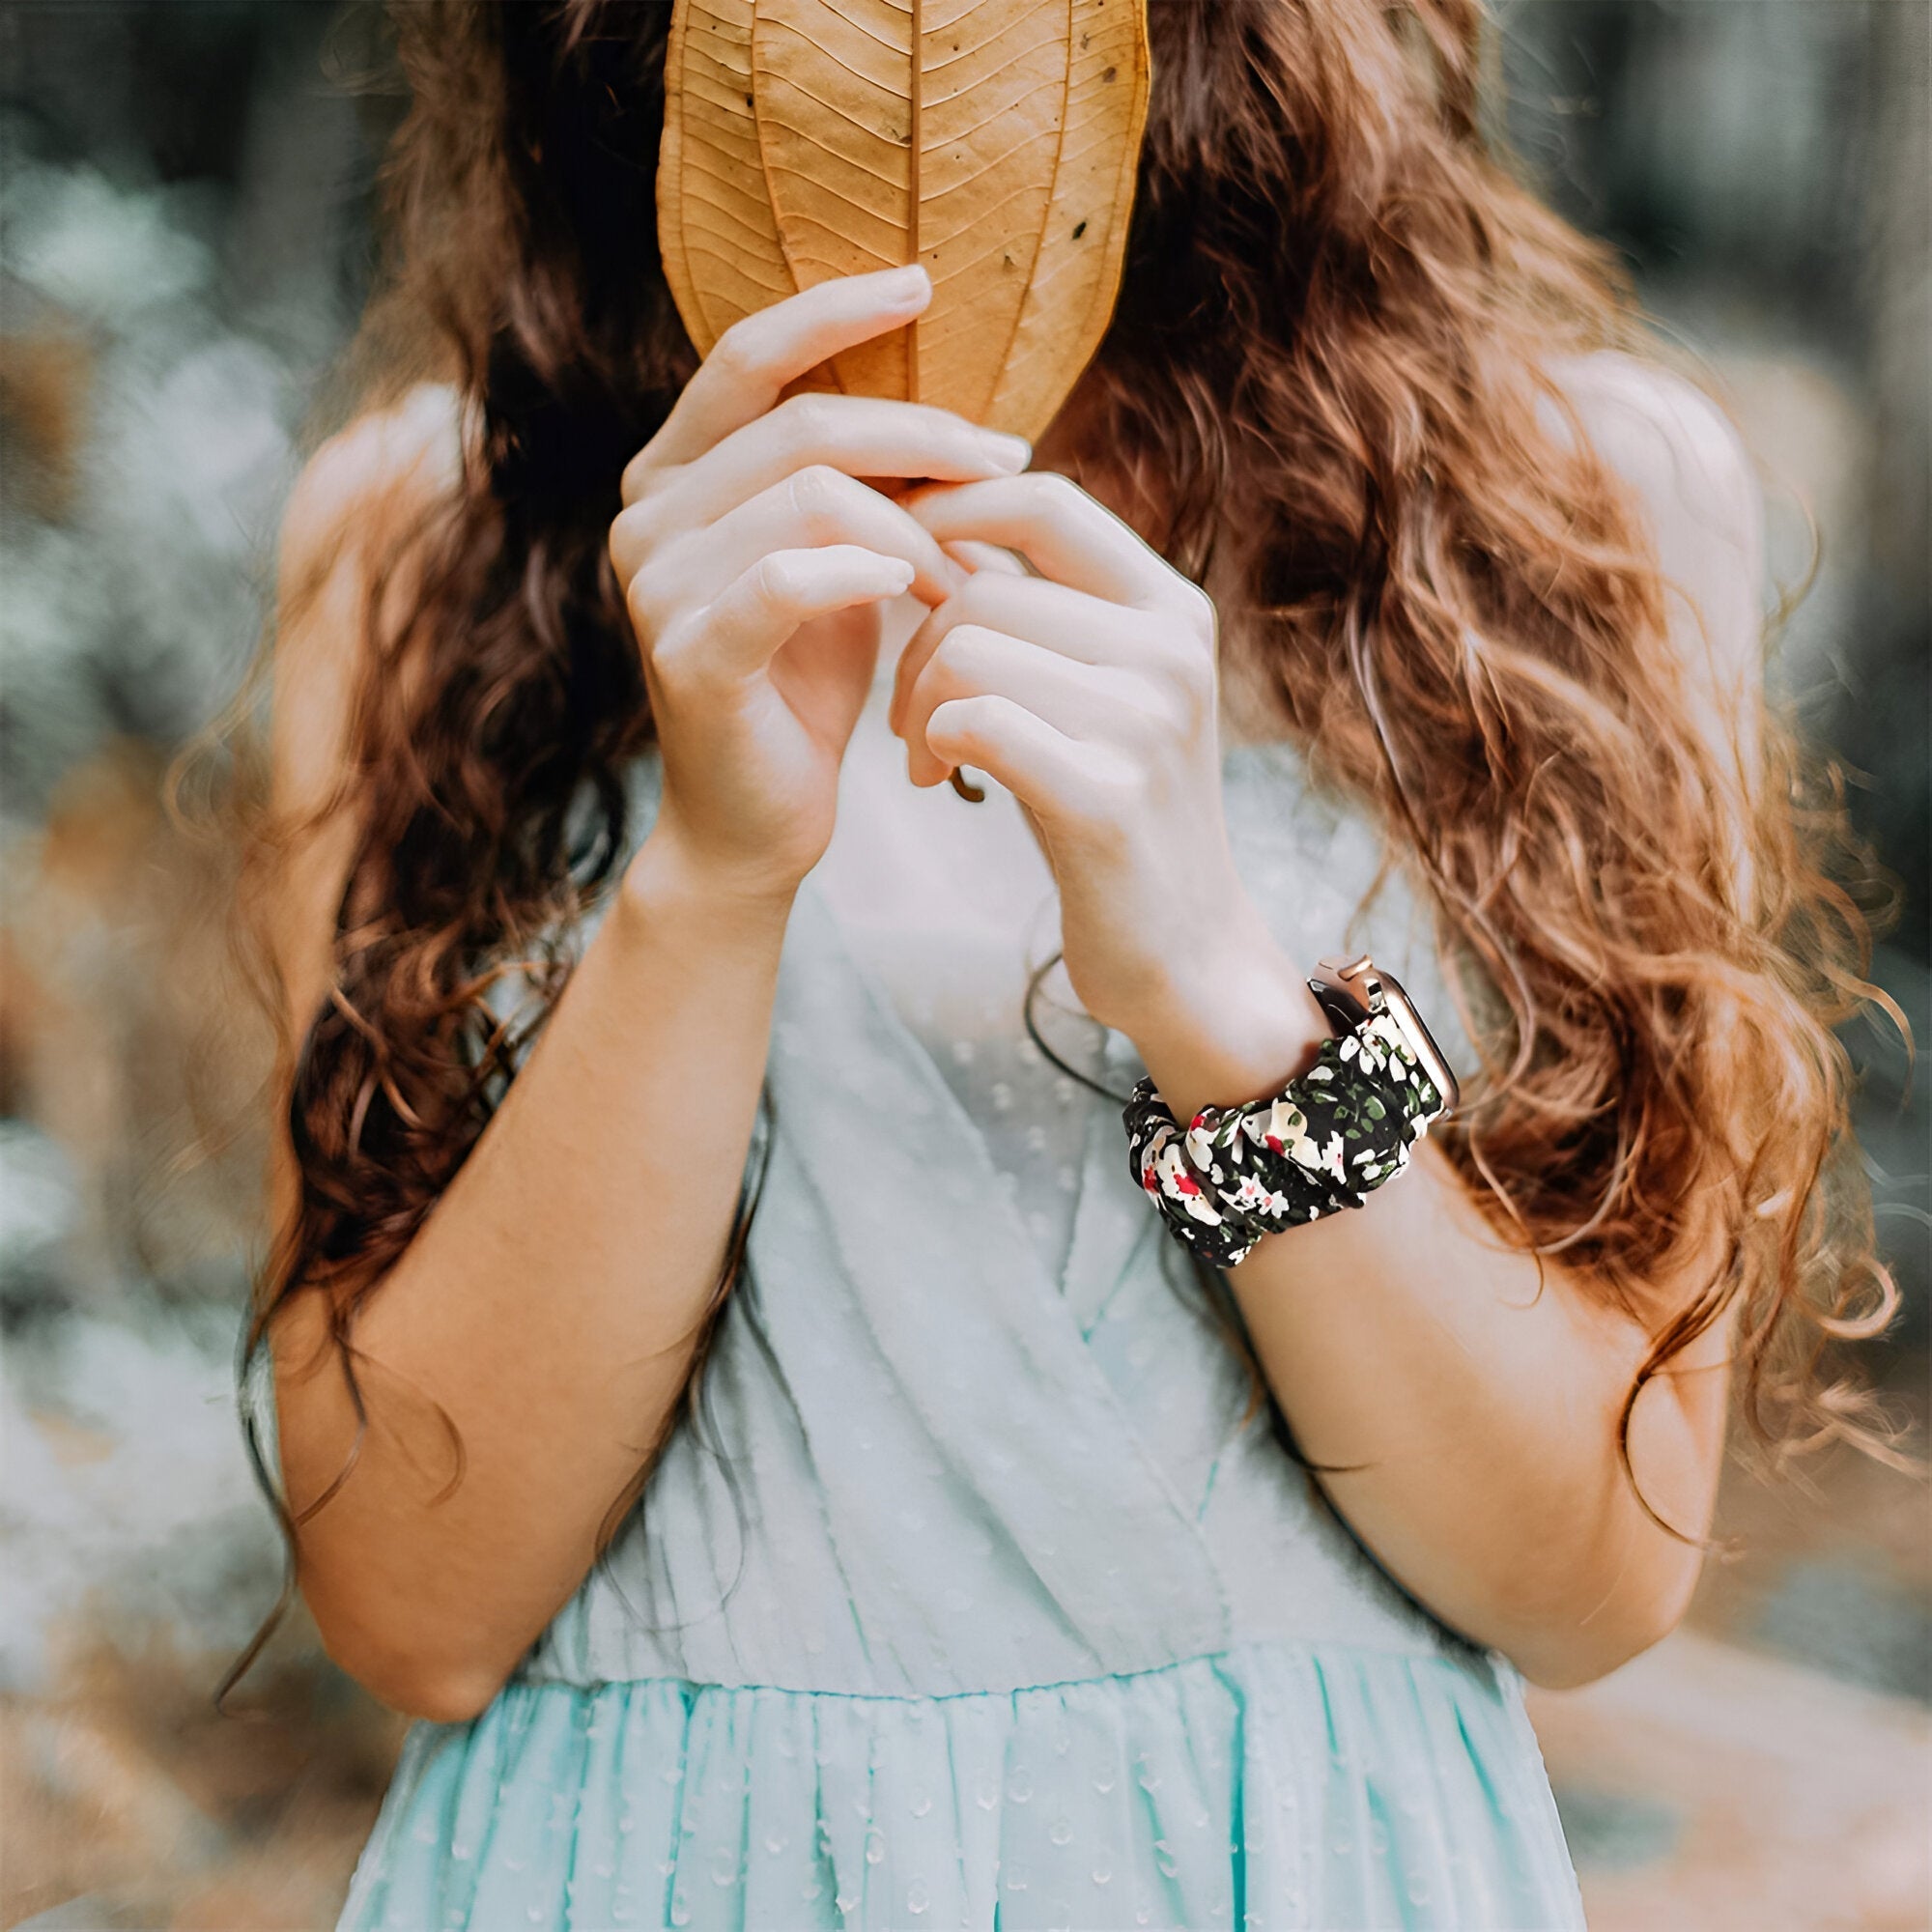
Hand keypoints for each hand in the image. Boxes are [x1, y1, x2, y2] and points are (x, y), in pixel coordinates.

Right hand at [608, 266, 1032, 898]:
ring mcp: (656, 584)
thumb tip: (970, 417)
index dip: (835, 309)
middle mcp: (646, 513)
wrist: (758, 819)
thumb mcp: (843, 561)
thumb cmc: (806, 684)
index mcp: (674, 472)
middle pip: (801, 422)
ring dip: (913, 528)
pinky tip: (915, 590)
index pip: (748, 354)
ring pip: (808, 495)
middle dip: (922, 439)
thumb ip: (865, 484)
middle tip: (1005, 469)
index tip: (925, 285)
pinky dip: (863, 572)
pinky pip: (787, 580)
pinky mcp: (689, 655)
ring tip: (967, 579)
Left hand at [891, 471, 1318, 1073]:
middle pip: (980, 590)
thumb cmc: (1111, 811)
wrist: (1184, 953)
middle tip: (909, 718)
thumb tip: (938, 515)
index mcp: (1172, 609)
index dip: (950, 509)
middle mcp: (1171, 651)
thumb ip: (1037, 609)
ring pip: (964, 652)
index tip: (891, 554)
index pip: (1044, 501)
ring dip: (914, 707)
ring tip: (925, 758)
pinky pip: (974, 721)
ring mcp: (1148, 722)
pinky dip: (932, 745)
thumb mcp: (1095, 691)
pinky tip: (940, 781)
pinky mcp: (1108, 797)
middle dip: (913, 651)